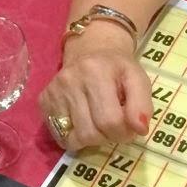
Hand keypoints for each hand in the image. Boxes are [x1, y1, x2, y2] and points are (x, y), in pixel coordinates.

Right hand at [37, 27, 152, 149]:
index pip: (110, 121)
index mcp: (95, 72)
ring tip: (99, 123)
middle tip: (114, 126)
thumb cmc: (117, 68)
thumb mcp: (138, 79)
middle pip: (90, 133)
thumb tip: (140, 129)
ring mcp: (54, 91)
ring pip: (74, 138)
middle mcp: (69, 80)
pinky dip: (74, 136)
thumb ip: (143, 105)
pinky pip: (59, 135)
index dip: (124, 133)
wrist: (90, 48)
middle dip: (107, 137)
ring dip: (92, 138)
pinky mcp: (43, 100)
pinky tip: (82, 121)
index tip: (128, 127)